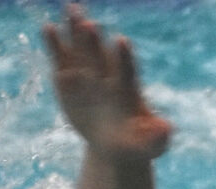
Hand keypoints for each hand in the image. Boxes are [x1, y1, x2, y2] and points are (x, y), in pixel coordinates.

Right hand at [44, 6, 172, 160]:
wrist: (115, 144)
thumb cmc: (135, 145)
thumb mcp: (149, 147)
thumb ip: (157, 138)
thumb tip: (167, 130)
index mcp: (128, 89)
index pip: (127, 71)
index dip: (124, 58)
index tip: (122, 41)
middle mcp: (108, 76)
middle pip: (102, 55)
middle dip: (95, 40)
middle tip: (89, 22)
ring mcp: (88, 74)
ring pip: (81, 50)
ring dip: (75, 31)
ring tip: (70, 10)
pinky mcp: (69, 79)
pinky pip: (61, 60)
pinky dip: (55, 46)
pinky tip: (48, 27)